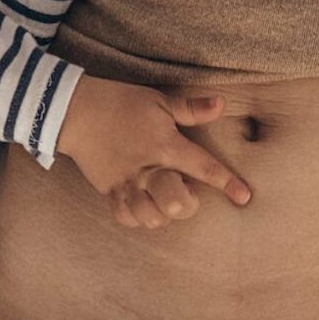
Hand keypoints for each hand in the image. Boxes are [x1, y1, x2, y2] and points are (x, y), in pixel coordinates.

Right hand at [57, 75, 250, 229]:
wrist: (74, 110)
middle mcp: (147, 169)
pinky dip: (140, 218)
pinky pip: (126, 218)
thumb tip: (221, 104)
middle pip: (175, 203)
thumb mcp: (159, 101)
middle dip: (188, 204)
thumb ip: (191, 109)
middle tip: (187, 191)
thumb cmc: (121, 103)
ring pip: (151, 217)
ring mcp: (126, 183)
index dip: (227, 183)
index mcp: (166, 145)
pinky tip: (146, 205)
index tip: (244, 197)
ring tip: (165, 199)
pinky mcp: (109, 191)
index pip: (203, 167)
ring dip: (164, 213)